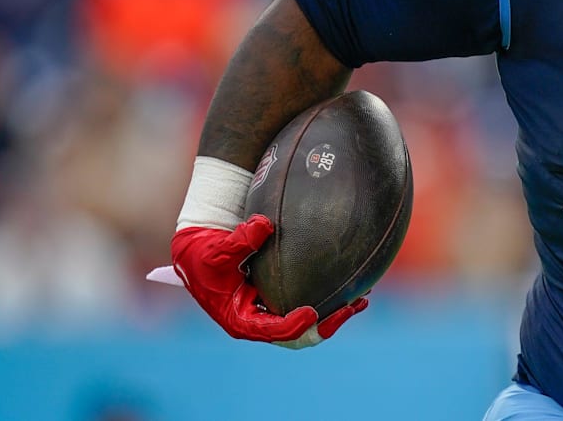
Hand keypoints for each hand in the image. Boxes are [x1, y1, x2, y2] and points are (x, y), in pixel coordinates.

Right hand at [171, 214, 366, 346]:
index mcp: (241, 320)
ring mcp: (272, 314)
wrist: (202, 253)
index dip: (293, 326)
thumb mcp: (217, 251)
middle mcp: (260, 321)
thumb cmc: (205, 256)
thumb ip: (239, 241)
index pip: (271, 331)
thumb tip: (264, 225)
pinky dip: (331, 301)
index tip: (313, 312)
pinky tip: (355, 288)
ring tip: (360, 301)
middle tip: (349, 308)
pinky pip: (310, 307)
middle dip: (325, 326)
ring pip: (308, 327)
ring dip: (335, 315)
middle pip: (297, 337)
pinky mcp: (282, 301)